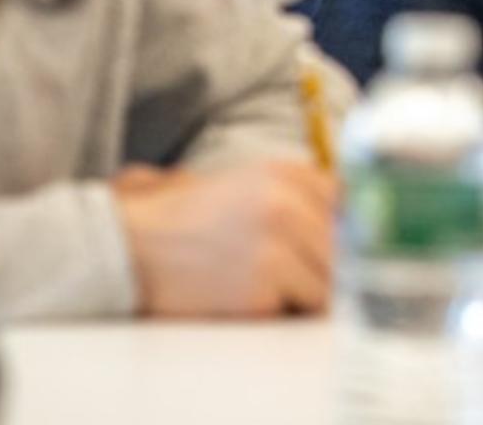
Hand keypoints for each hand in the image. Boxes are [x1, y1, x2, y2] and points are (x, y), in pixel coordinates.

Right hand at [113, 160, 335, 318]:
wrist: (132, 244)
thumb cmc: (184, 219)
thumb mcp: (244, 185)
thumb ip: (296, 196)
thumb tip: (350, 221)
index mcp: (284, 173)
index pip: (349, 204)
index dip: (345, 231)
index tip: (335, 246)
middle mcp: (287, 202)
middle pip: (346, 249)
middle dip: (328, 267)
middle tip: (295, 275)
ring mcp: (277, 243)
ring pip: (331, 284)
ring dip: (308, 293)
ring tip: (267, 284)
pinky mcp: (263, 285)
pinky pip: (300, 309)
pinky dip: (283, 310)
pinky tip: (248, 295)